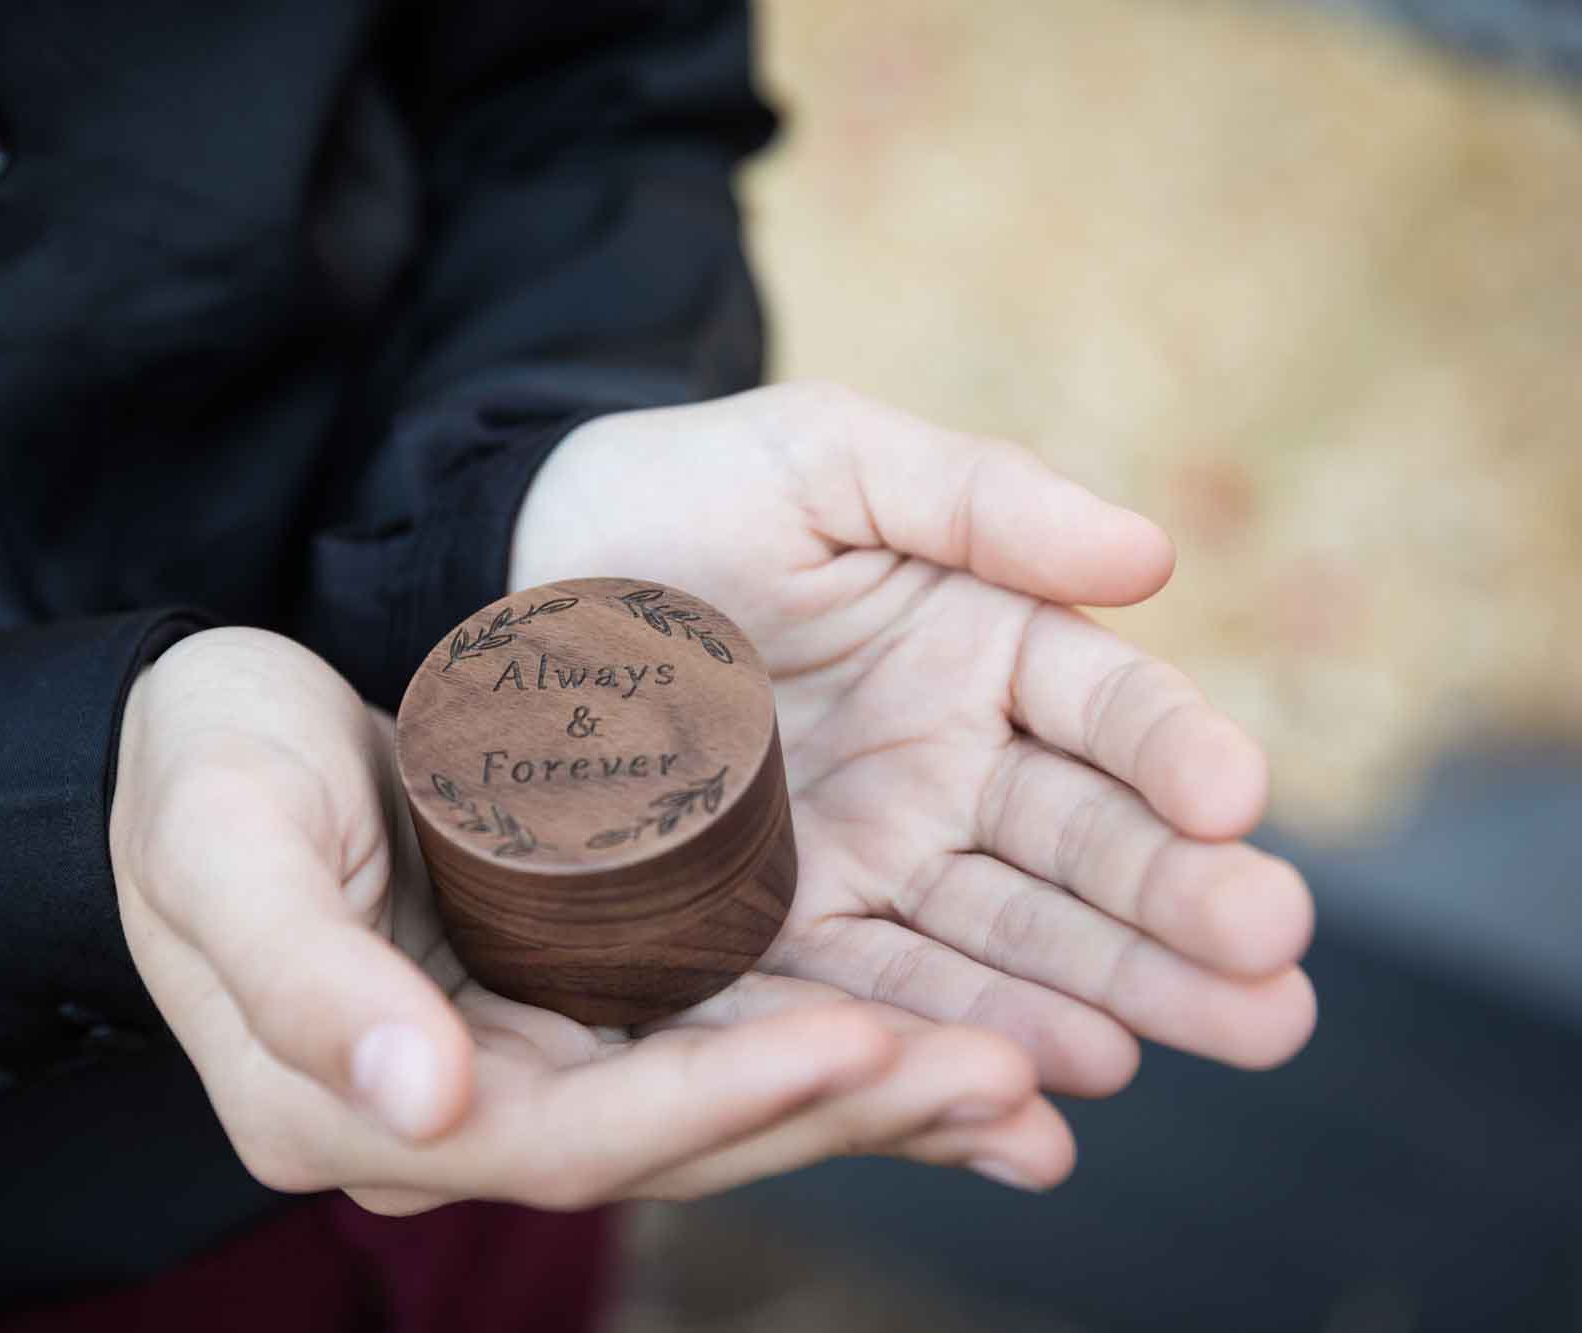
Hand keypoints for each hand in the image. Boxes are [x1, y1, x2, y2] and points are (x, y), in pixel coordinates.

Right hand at [109, 627, 1072, 1213]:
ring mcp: (518, 1074)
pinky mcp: (565, 1019)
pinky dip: (822, 1053)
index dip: (719, 1104)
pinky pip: (709, 1051)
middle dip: (839, 1113)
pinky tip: (937, 1035)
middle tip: (1008, 1073)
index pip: (574, 1136)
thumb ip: (308, 982)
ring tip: (1020, 1073)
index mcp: (365, 1108)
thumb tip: (431, 1103)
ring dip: (862, 1098)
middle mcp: (461, 1116)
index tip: (863, 1042)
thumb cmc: (193, 782)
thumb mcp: (223, 852)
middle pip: (675, 1144)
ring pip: (713, 1109)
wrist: (186, 751)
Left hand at [511, 382, 1316, 1098]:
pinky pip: (879, 995)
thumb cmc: (682, 493)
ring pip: (1008, 941)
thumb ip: (982, 498)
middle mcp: (955, 767)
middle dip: (1179, 917)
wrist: (523, 576)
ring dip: (1100, 1001)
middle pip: (1087, 850)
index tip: (1234, 799)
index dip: (1175, 754)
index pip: (1109, 708)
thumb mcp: (828, 459)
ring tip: (1180, 1049)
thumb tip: (1155, 553)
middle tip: (1274, 985)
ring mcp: (880, 860)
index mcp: (990, 647)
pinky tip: (1035, 1101)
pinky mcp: (789, 932)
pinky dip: (955, 1047)